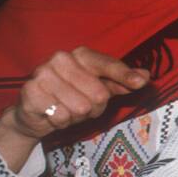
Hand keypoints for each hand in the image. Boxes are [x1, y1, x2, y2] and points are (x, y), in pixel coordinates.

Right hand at [0, 46, 149, 171]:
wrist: (33, 113)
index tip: (140, 83)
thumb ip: (121, 82)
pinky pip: (61, 116)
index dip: (124, 75)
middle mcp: (61, 59)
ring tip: (65, 110)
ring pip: (81, 107)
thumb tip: (146, 76)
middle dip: (94, 107)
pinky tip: (52, 115)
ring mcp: (43, 73)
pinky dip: (60, 122)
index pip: (107, 65)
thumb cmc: (70, 98)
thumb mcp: (98, 90)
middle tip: (80, 106)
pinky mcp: (31, 91)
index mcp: (80, 55)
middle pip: (99, 93)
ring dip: (76, 116)